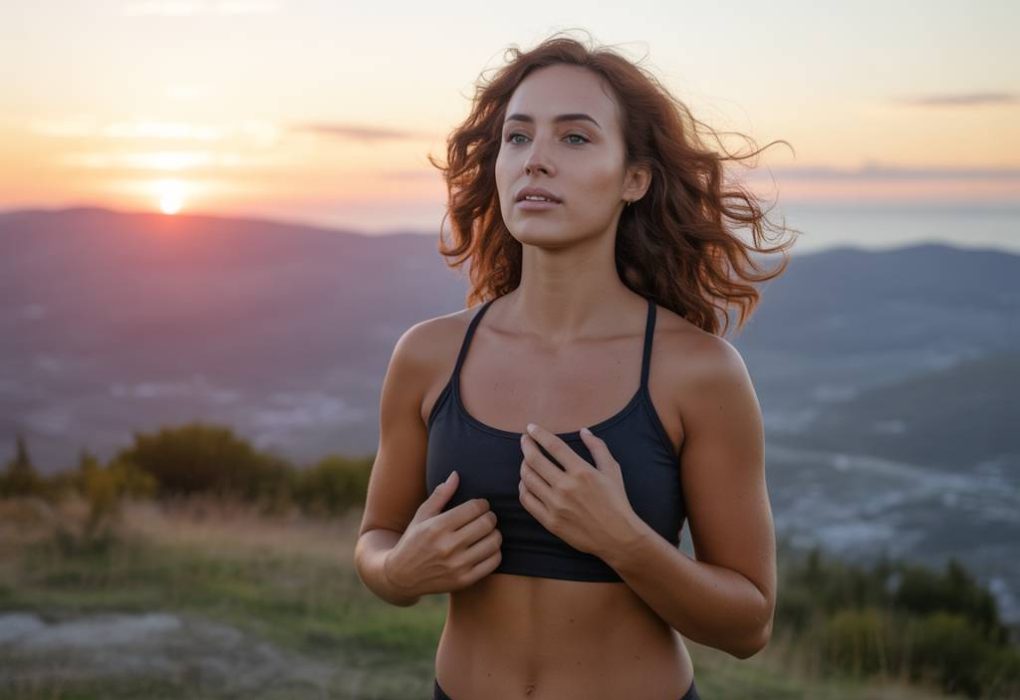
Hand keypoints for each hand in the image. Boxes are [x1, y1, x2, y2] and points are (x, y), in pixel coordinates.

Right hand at [385, 471, 501, 596]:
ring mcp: (457, 565)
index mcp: (437, 527)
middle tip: (487, 517)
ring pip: (493, 542)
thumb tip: (456, 474)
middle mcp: (448, 546)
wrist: (401, 577)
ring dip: (495, 533)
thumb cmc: (413, 541)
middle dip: (490, 516)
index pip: (474, 508)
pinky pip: (493, 562)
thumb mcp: (421, 516)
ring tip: (488, 531)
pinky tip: (487, 548)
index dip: (482, 504)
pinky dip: (495, 552)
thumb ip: (440, 495)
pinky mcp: (464, 580)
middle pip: (486, 523)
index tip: (480, 505)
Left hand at [518, 424, 638, 559]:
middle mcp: (566, 486)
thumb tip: (584, 431)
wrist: (617, 537)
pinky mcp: (550, 521)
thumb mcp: (612, 470)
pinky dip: (523, 487)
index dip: (539, 434)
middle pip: (535, 460)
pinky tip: (526, 482)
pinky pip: (527, 500)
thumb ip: (598, 447)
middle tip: (524, 440)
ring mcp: (556, 505)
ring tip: (526, 460)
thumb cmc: (617, 502)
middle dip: (526, 445)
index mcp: (582, 471)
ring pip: (528, 479)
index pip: (553, 446)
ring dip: (523, 465)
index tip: (531, 427)